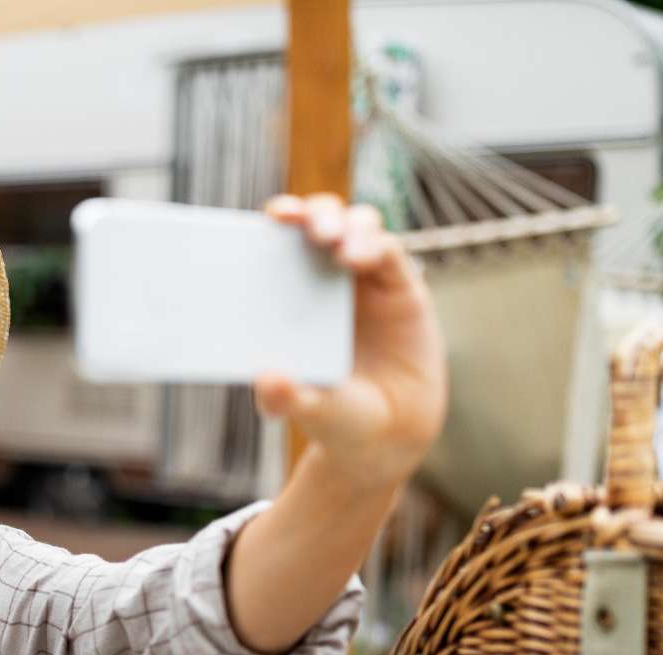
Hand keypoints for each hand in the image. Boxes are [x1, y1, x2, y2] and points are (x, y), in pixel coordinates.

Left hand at [256, 193, 447, 492]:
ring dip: (343, 223)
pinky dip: (374, 245)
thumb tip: (267, 380)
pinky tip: (359, 259)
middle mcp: (324, 276)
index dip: (272, 220)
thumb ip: (284, 397)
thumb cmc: (334, 413)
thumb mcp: (307, 408)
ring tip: (332, 245)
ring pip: (356, 223)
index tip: (263, 218)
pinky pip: (388, 250)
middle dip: (308, 212)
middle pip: (318, 218)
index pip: (278, 239)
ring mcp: (364, 278)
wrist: (389, 434)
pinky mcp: (400, 285)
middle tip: (294, 222)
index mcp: (288, 292)